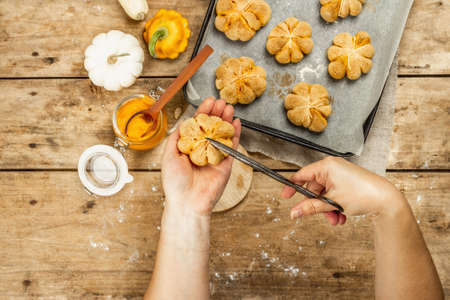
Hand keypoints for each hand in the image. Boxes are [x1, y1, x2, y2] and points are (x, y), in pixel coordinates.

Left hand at [161, 98, 241, 215]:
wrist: (187, 202)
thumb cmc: (175, 182)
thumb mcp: (168, 155)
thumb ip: (176, 138)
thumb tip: (182, 123)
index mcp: (189, 147)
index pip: (197, 125)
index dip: (203, 112)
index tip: (208, 101)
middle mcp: (203, 150)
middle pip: (212, 126)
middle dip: (216, 113)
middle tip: (220, 101)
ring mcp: (215, 156)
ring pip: (223, 133)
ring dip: (226, 119)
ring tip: (228, 107)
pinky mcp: (226, 163)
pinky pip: (232, 145)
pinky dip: (235, 133)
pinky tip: (236, 122)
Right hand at [281, 157, 407, 224]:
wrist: (386, 199)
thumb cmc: (362, 194)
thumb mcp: (332, 203)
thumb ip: (310, 207)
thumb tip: (294, 212)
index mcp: (326, 166)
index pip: (301, 175)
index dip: (292, 187)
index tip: (286, 197)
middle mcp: (332, 167)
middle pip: (314, 188)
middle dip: (318, 206)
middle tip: (322, 216)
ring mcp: (340, 174)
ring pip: (324, 194)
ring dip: (327, 209)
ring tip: (336, 219)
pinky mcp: (346, 181)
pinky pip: (333, 194)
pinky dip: (335, 206)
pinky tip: (342, 215)